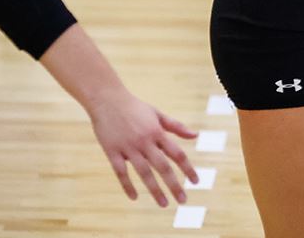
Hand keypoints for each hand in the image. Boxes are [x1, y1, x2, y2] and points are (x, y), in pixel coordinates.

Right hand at [87, 90, 197, 207]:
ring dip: (155, 190)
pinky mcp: (112, 151)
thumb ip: (176, 126)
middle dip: (174, 185)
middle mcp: (144, 141)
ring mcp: (128, 147)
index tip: (196, 182)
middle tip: (183, 201)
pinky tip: (134, 198)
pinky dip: (127, 186)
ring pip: (144, 173)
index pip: (177, 153)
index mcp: (157, 132)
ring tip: (164, 204)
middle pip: (163, 167)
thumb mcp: (158, 114)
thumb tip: (195, 136)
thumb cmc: (135, 107)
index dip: (187, 169)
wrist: (107, 99)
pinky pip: (120, 172)